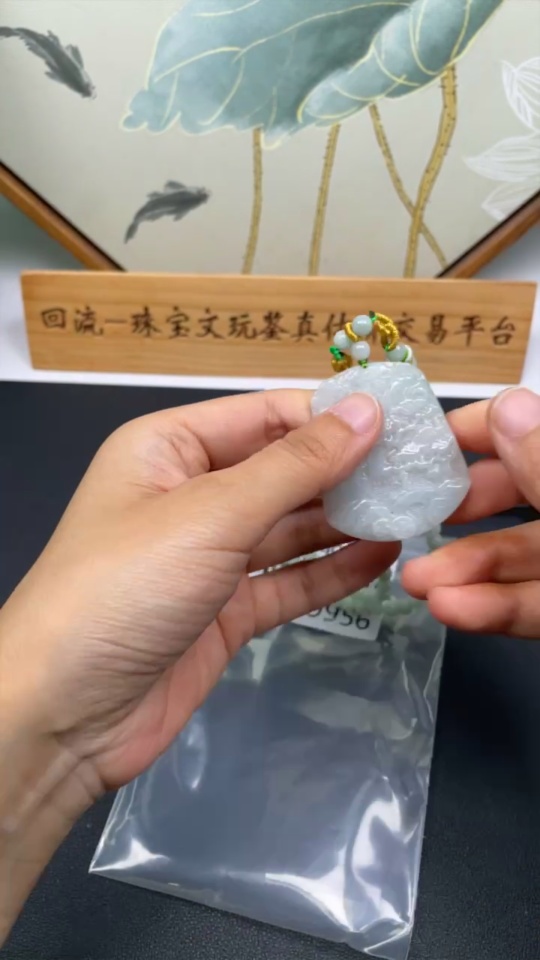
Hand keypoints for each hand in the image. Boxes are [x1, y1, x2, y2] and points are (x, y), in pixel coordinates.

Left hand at [0, 390, 397, 793]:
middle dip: (346, 470)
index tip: (402, 421)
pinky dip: (332, 570)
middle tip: (419, 471)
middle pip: (282, 470)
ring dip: (346, 520)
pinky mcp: (224, 612)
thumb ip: (295, 466)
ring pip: (290, 528)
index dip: (331, 416)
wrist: (64, 714)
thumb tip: (367, 411)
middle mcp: (189, 494)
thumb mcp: (210, 514)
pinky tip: (382, 557)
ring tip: (412, 510)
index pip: (265, 416)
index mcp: (169, 448)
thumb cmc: (124, 588)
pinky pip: (287, 580)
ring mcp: (208, 557)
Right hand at [403, 387, 539, 637]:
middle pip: (519, 493)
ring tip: (415, 582)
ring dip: (464, 570)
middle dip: (462, 507)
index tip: (420, 443)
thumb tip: (504, 405)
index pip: (528, 429)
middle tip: (413, 514)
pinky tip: (450, 609)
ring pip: (521, 559)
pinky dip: (494, 609)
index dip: (479, 429)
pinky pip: (536, 605)